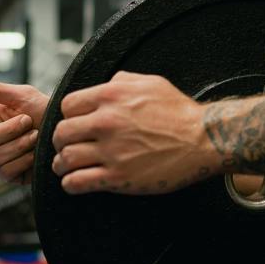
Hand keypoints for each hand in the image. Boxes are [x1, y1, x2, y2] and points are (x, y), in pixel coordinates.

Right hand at [0, 80, 49, 183]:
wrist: (67, 130)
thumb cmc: (45, 110)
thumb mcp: (24, 95)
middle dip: (8, 130)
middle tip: (28, 121)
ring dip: (19, 144)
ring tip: (36, 135)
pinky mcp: (10, 175)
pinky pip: (6, 171)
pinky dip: (24, 160)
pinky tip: (35, 153)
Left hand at [51, 71, 209, 194]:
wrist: (203, 139)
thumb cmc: (179, 112)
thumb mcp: (151, 82)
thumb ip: (122, 80)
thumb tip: (106, 84)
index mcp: (112, 97)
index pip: (67, 105)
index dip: (70, 115)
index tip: (76, 123)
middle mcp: (107, 122)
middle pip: (61, 132)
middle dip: (62, 140)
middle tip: (68, 145)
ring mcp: (111, 151)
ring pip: (65, 158)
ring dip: (62, 163)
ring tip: (67, 166)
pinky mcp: (118, 177)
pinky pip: (77, 183)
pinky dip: (71, 183)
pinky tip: (76, 181)